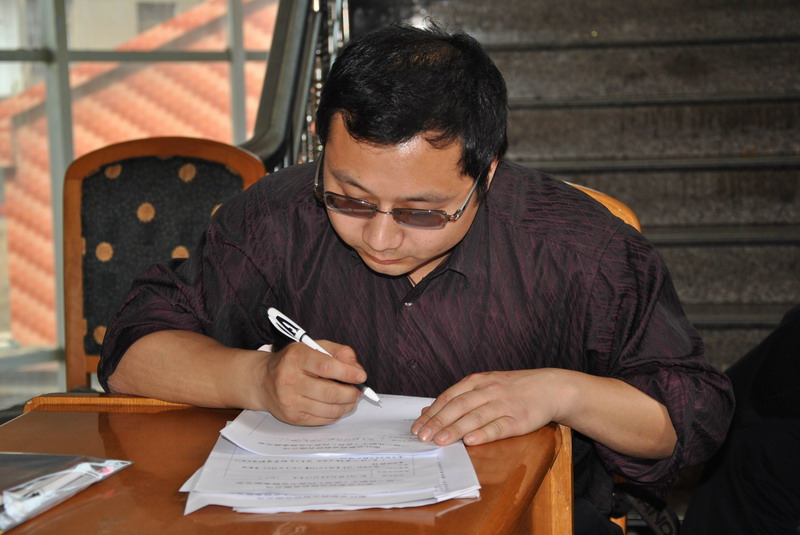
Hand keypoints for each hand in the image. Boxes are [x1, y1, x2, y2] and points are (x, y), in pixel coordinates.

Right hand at [257, 340, 366, 425]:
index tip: (361, 376)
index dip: (348, 373)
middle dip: (350, 393)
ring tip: (351, 399)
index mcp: (296, 357)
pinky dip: (335, 414)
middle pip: (329, 392)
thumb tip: (356, 369)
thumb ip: (338, 352)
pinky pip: (321, 419)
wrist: (262, 380)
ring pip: (328, 409)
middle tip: (358, 391)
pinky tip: (337, 407)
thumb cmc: (292, 361)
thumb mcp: (313, 346)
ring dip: (346, 406)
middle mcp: (289, 379)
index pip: (326, 366)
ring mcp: (289, 401)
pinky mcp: (291, 417)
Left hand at [410, 369, 563, 446]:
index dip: (432, 412)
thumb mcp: (485, 385)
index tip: (417, 427)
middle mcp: (489, 390)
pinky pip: (498, 427)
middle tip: (422, 436)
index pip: (449, 396)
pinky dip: (483, 434)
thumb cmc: (513, 389)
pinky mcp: (518, 419)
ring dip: (456, 429)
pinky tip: (470, 441)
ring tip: (440, 441)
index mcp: (478, 380)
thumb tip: (429, 409)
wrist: (550, 388)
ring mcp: (504, 404)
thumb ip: (459, 396)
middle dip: (438, 422)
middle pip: (458, 406)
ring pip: (475, 416)